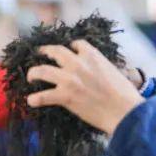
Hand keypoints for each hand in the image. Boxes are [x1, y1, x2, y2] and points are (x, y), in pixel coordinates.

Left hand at [25, 40, 144, 134]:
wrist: (124, 111)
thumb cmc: (125, 95)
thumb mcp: (114, 72)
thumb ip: (102, 68)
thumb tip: (100, 72)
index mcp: (92, 55)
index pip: (76, 44)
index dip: (70, 47)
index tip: (67, 51)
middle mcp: (78, 63)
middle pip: (54, 51)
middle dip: (44, 51)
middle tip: (39, 54)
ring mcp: (69, 79)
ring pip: (42, 70)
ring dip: (33, 73)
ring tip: (30, 77)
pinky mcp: (65, 96)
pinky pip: (43, 96)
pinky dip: (35, 99)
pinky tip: (30, 101)